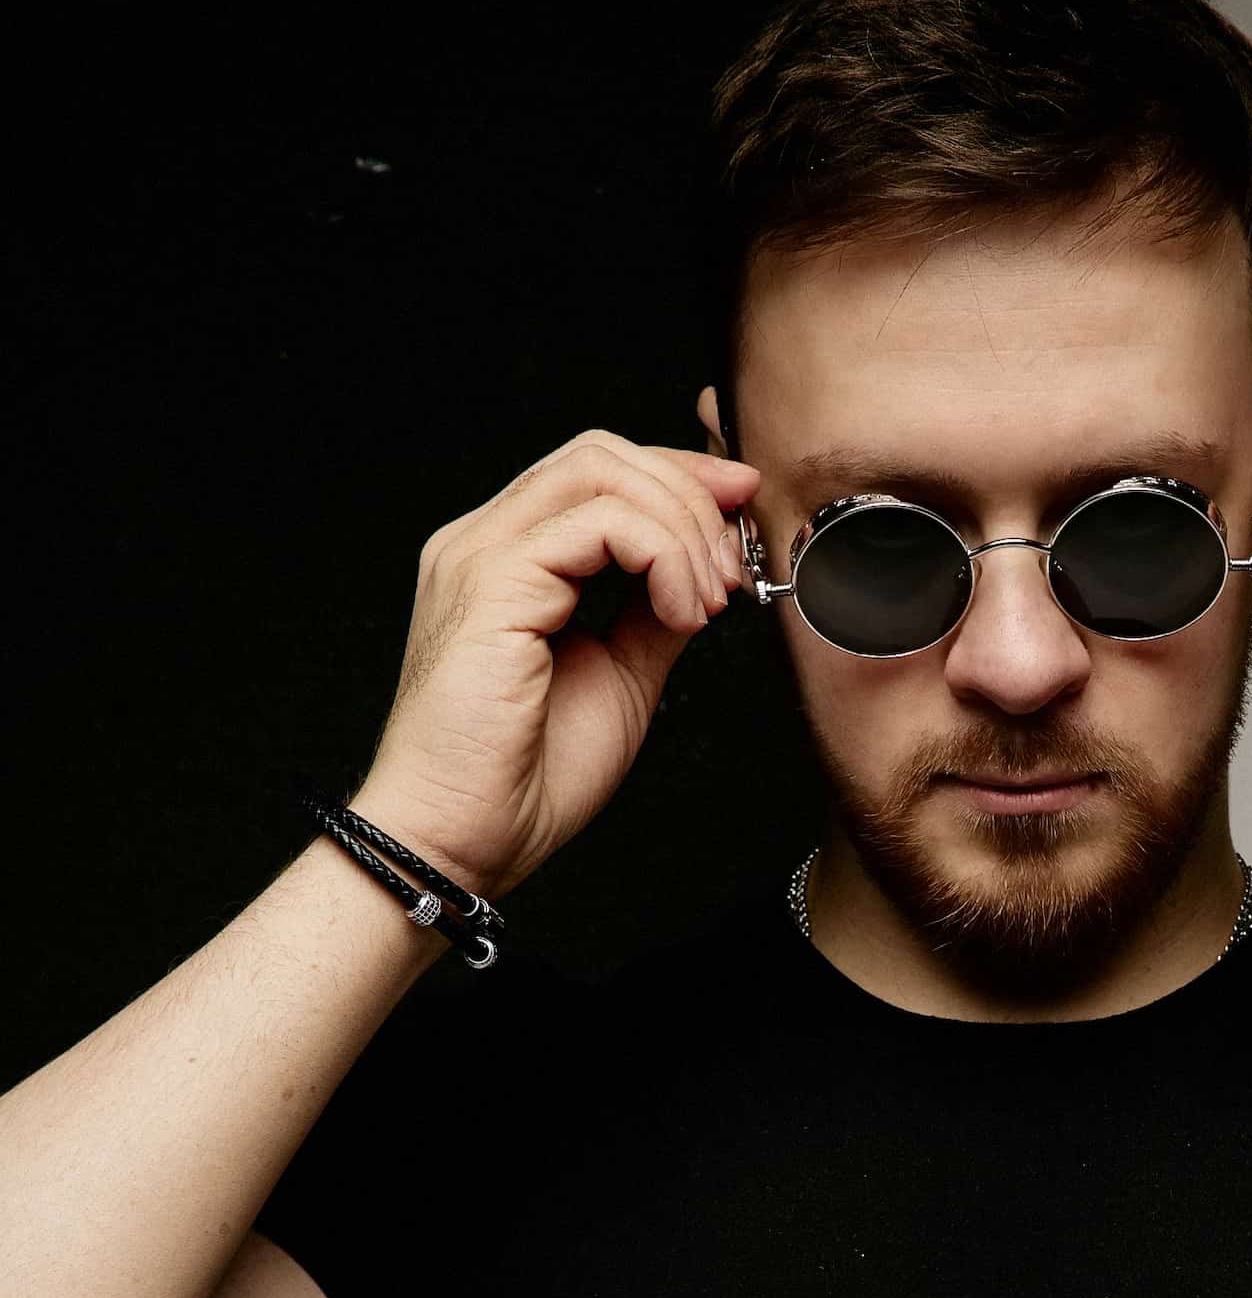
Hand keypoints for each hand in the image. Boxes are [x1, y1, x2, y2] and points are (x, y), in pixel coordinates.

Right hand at [355, 429, 761, 901]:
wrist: (464, 842)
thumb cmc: (525, 779)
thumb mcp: (622, 676)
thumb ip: (654, 613)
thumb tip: (704, 569)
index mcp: (508, 560)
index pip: (596, 472)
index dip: (678, 477)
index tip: (741, 509)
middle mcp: (484, 543)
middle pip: (601, 455)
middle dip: (689, 494)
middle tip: (735, 566)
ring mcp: (480, 556)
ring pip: (601, 472)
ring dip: (682, 528)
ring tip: (709, 600)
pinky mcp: (492, 585)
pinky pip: (598, 524)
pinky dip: (662, 556)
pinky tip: (683, 613)